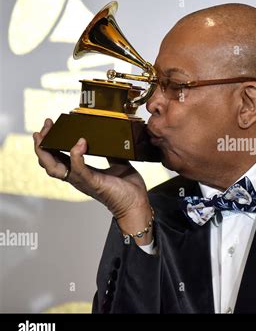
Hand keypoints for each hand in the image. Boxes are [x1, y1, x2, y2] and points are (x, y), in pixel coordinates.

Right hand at [33, 119, 153, 244]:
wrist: (137, 205)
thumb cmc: (128, 189)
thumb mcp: (118, 164)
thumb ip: (110, 153)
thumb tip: (111, 139)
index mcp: (81, 172)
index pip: (57, 157)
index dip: (50, 143)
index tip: (51, 126)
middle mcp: (78, 177)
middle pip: (48, 162)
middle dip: (42, 143)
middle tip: (46, 126)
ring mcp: (83, 181)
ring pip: (54, 168)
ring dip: (48, 150)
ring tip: (50, 133)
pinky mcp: (93, 183)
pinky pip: (78, 169)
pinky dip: (76, 156)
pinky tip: (79, 144)